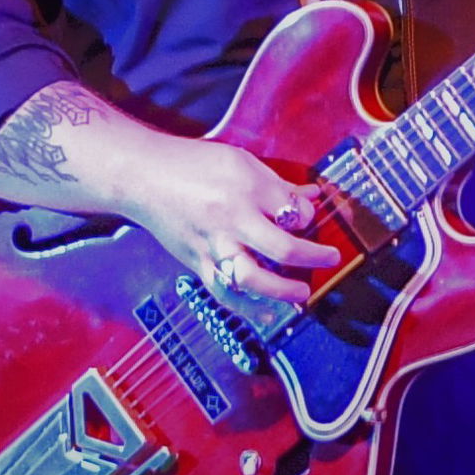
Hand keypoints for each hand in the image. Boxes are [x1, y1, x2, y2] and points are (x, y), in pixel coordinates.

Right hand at [124, 134, 340, 307]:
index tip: (308, 219)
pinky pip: (224, 292)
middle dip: (312, 257)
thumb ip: (276, 183)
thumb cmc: (192, 164)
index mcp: (245, 187)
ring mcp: (212, 245)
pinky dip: (248, 308)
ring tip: (302, 294)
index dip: (309, 216)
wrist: (144, 177)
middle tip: (330, 259)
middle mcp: (231, 219)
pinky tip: (268, 314)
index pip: (292, 210)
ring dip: (283, 291)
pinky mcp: (196, 263)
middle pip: (280, 248)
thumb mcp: (240, 160)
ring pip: (252, 278)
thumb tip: (310, 196)